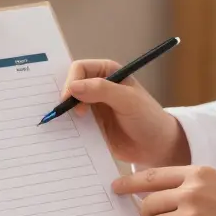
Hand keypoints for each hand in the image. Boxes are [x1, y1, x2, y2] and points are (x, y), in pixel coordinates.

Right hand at [61, 59, 189, 167]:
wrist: (156, 147)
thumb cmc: (148, 118)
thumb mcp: (128, 101)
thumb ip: (102, 90)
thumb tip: (73, 87)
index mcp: (107, 72)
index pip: (80, 69)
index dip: (71, 81)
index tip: (68, 99)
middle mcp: (97, 86)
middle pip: (70, 85)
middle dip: (62, 96)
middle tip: (60, 112)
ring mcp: (92, 106)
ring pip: (69, 105)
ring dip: (63, 113)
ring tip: (59, 123)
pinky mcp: (90, 124)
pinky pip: (72, 123)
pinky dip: (67, 127)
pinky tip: (65, 134)